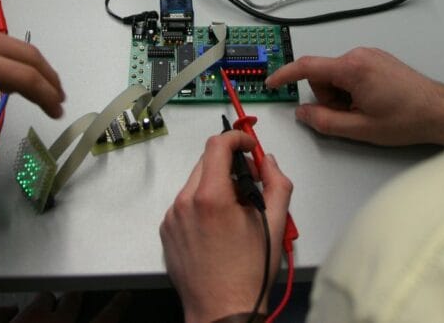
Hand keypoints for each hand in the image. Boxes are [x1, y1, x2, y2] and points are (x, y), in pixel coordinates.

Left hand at [0, 10, 64, 168]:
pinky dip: (16, 56)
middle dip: (49, 78)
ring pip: (16, 43)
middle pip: (30, 55)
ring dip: (34, 65)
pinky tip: (7, 72)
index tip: (56, 114)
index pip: (24, 79)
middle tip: (58, 101)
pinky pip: (0, 38)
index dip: (46, 97)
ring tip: (40, 87)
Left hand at [0, 291, 129, 322]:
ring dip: (45, 302)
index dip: (116, 307)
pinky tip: (9, 311)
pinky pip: (2, 311)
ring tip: (47, 304)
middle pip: (71, 302)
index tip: (123, 297)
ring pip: (39, 300)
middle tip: (77, 298)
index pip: (105, 320)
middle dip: (75, 300)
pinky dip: (8, 311)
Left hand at [161, 131, 292, 322]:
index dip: (237, 138)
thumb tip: (268, 161)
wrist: (222, 311)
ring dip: (215, 186)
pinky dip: (201, 204)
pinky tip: (218, 227)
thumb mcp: (277, 223)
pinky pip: (184, 204)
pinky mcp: (166, 231)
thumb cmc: (248, 274)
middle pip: (206, 161)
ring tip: (235, 212)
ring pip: (195, 183)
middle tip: (249, 183)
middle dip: (229, 164)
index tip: (248, 146)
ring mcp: (172, 218)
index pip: (218, 145)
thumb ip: (277, 182)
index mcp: (211, 197)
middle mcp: (184, 203)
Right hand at [265, 47, 443, 145]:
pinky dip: (353, 90)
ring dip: (342, 96)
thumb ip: (324, 122)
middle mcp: (359, 55)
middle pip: (323, 76)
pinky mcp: (377, 60)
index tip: (271, 83)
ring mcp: (369, 55)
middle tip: (351, 116)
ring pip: (337, 76)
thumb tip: (303, 114)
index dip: (284, 76)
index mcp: (352, 68)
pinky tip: (373, 103)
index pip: (307, 67)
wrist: (441, 111)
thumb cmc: (407, 119)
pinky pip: (351, 73)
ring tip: (366, 111)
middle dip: (328, 98)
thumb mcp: (360, 129)